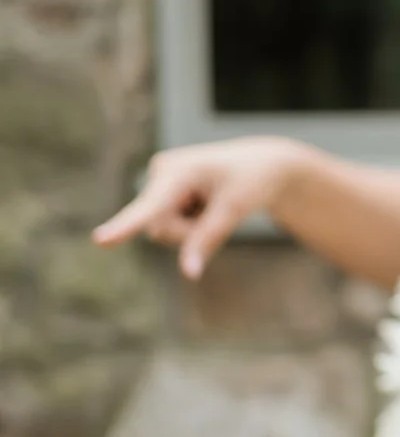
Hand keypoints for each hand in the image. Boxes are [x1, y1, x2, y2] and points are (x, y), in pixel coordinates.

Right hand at [91, 136, 309, 278]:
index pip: (151, 206)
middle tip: (218, 209)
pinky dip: (191, 223)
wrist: (263, 163)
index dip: (124, 225)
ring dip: (191, 228)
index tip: (99, 240)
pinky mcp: (161, 192)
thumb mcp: (235, 210)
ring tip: (213, 203)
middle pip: (161, 229)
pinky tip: (205, 203)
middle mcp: (160, 172)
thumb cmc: (252, 181)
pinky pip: (169, 225)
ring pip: (163, 230)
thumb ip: (207, 240)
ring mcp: (159, 182)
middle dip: (190, 232)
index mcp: (179, 171)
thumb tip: (189, 274)